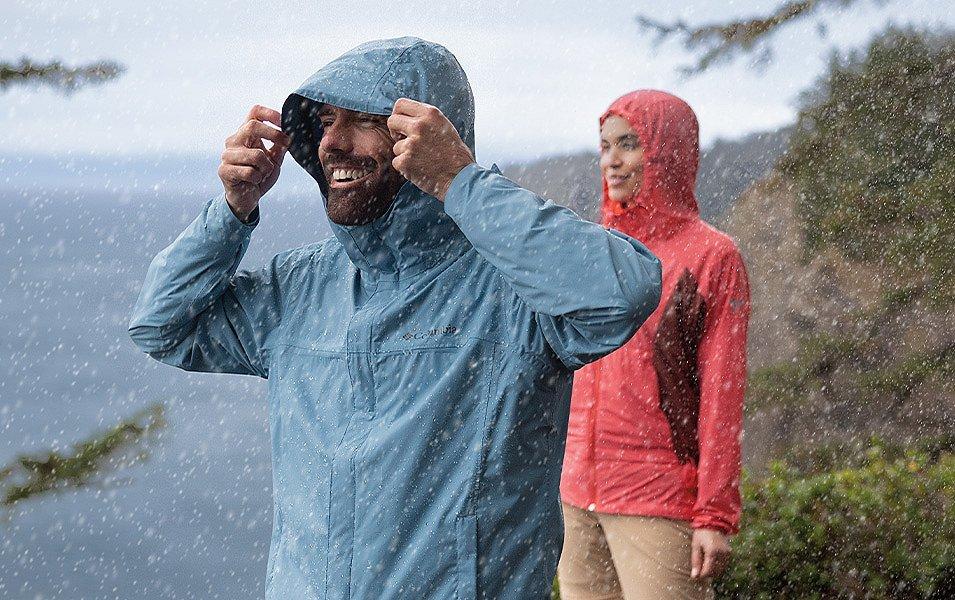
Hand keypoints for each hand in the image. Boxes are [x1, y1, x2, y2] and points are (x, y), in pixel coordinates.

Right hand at [218, 105, 290, 221]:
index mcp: (246, 134)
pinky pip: (249, 172)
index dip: (270, 114)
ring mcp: (227, 155)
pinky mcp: (224, 170)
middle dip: (273, 134)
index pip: (254, 113)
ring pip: (256, 154)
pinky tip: (253, 181)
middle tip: (286, 143)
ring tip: (263, 173)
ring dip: (267, 167)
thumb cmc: (259, 176)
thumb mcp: (274, 159)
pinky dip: (258, 178)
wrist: (246, 198)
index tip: (283, 121)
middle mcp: (234, 141)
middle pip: (252, 127)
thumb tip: (290, 132)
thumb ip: (281, 146)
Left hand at [387, 98, 473, 200]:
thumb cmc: (456, 155)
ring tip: (422, 160)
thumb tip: (408, 118)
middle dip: (395, 131)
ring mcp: (411, 144)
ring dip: (405, 154)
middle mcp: (420, 126)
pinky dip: (405, 168)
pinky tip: (420, 169)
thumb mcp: (446, 127)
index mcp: (430, 114)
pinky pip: (397, 161)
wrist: (461, 178)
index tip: (401, 124)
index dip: (398, 114)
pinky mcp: (405, 161)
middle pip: (392, 121)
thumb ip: (427, 120)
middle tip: (403, 140)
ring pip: (396, 146)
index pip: (401, 104)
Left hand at [691, 528, 730, 578]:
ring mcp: (727, 554)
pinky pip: (724, 565)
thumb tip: (695, 576)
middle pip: (715, 572)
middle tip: (699, 570)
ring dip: (713, 571)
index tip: (696, 575)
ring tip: (705, 565)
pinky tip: (711, 562)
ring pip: (720, 570)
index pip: (708, 571)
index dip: (701, 575)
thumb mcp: (695, 545)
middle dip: (707, 574)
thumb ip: (695, 561)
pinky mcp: (729, 553)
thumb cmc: (701, 533)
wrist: (713, 522)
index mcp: (712, 552)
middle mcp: (722, 554)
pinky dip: (718, 567)